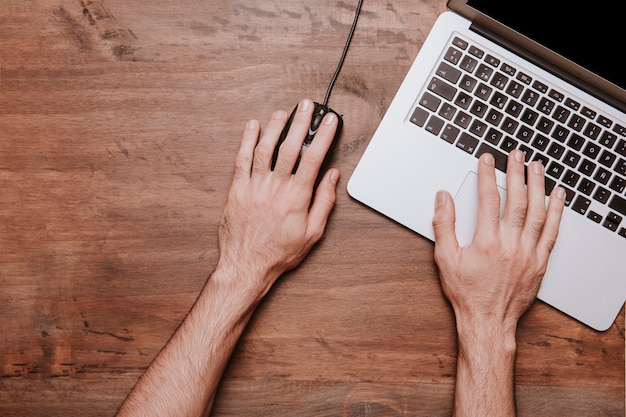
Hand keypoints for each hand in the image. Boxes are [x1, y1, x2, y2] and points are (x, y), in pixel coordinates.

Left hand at [217, 98, 339, 291]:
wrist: (247, 265)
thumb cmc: (280, 252)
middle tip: (307, 105)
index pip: (314, 158)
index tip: (330, 121)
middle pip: (290, 146)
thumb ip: (324, 202)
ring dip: (275, 126)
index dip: (323, 136)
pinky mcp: (237, 189)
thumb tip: (332, 176)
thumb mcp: (313, 233)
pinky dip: (247, 140)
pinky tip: (253, 126)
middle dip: (301, 122)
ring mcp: (254, 186)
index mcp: (297, 197)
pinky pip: (242, 159)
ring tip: (284, 111)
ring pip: (265, 148)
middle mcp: (276, 187)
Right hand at [432, 150, 564, 326]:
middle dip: (517, 173)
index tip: (487, 160)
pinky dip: (557, 212)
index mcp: (486, 241)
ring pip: (538, 212)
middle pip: (517, 200)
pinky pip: (552, 232)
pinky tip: (557, 197)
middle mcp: (510, 244)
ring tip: (537, 167)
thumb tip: (443, 199)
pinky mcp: (540, 262)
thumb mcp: (444, 258)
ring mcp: (528, 253)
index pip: (489, 198)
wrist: (488, 321)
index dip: (488, 175)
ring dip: (538, 186)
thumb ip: (443, 225)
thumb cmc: (466, 293)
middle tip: (517, 155)